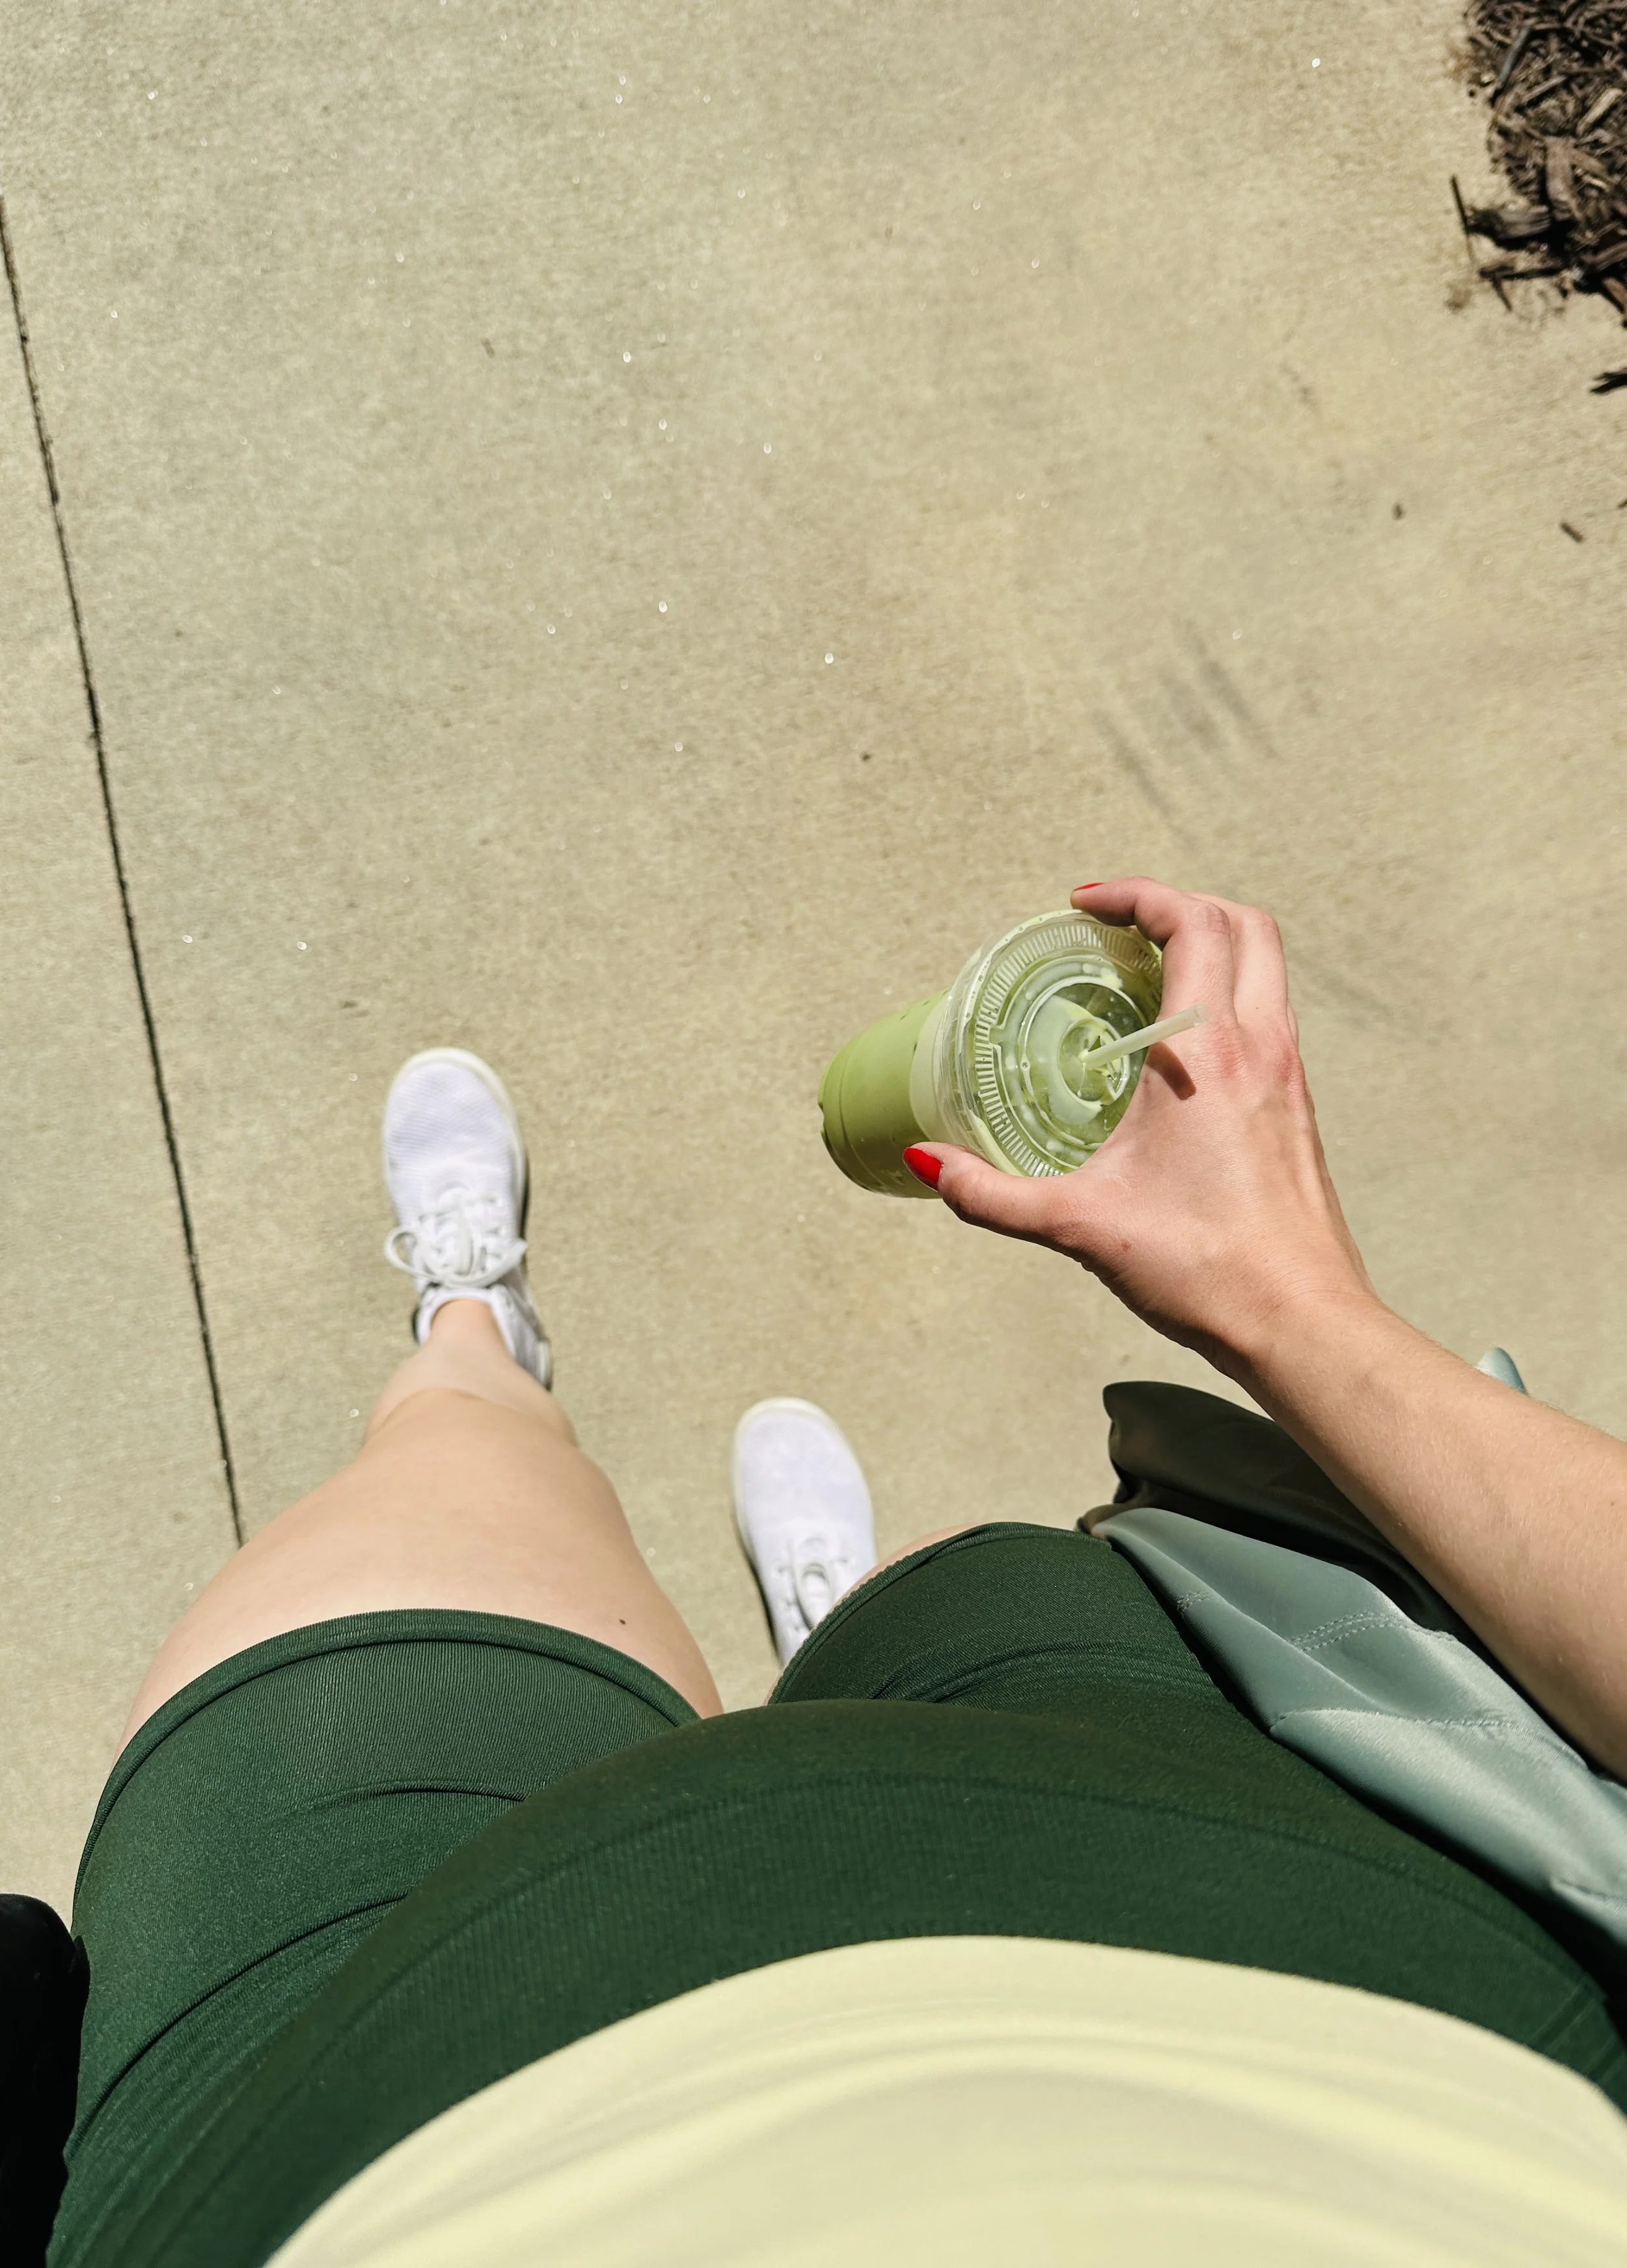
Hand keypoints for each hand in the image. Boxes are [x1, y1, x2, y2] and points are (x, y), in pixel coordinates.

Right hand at [906, 878, 1375, 1378]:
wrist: (1302, 1323)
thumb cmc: (1207, 1268)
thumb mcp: (1080, 1226)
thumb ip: (993, 1195)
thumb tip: (929, 1165)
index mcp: (1209, 1055)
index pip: (1192, 924)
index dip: (1138, 895)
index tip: (1087, 904)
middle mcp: (1262, 1049)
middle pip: (1244, 924)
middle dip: (1180, 905)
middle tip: (1118, 926)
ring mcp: (1290, 1078)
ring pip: (1265, 969)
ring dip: (1211, 947)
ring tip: (1143, 976)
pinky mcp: (1298, 1111)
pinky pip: (1268, 1019)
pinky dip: (1227, 999)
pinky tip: (1177, 1050)